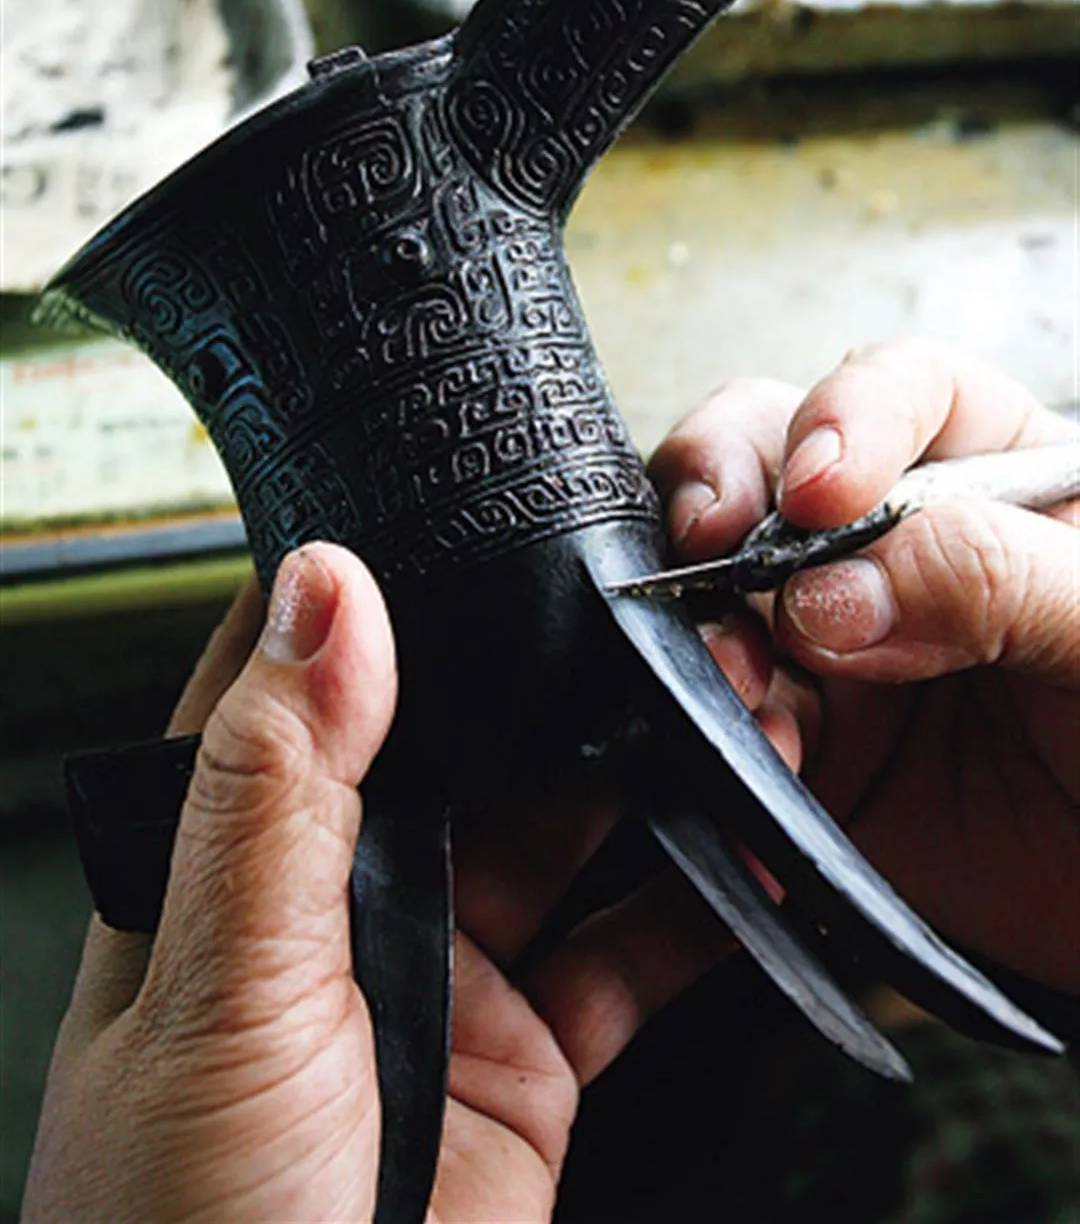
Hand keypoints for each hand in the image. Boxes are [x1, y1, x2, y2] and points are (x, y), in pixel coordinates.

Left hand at [24, 544, 734, 1223]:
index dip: (375, 581)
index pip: (295, 670)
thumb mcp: (221, 995)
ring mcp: (443, 971)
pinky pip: (629, 952)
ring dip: (645, 770)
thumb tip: (322, 589)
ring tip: (732, 700)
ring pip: (561, 829)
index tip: (469, 500)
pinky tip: (761, 855)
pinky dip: (702, 906)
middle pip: (460, 736)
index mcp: (233, 856)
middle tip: (655, 601)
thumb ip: (274, 793)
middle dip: (554, 672)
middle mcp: (339, 898)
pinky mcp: (529, 1057)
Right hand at [649, 339, 1078, 993]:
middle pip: (770, 456)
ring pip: (722, 589)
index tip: (820, 489)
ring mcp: (843, 641)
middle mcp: (903, 543)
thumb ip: (1003, 582)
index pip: (906, 392)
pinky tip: (759, 779)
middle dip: (724, 494)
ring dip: (708, 632)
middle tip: (715, 552)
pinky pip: (734, 722)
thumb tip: (834, 584)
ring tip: (743, 695)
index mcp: (1003, 478)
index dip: (847, 416)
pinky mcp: (812, 744)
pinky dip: (725, 748)